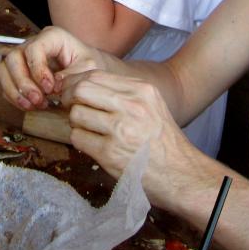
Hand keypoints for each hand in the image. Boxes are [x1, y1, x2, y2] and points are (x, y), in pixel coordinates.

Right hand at [0, 26, 105, 109]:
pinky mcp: (16, 70)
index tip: (49, 88)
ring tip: (32, 105)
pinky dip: (13, 96)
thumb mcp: (88, 67)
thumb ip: (73, 74)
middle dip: (23, 82)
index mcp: (51, 36)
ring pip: (3, 69)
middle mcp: (32, 43)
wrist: (83, 68)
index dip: (37, 69)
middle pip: (13, 58)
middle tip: (38, 100)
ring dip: (14, 90)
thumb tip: (55, 84)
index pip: (34, 48)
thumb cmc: (86, 63)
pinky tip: (28, 105)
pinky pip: (5, 82)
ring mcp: (21, 56)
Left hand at [62, 70, 199, 199]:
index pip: (94, 75)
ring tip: (87, 129)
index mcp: (141, 90)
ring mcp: (120, 129)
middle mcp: (131, 106)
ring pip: (76, 114)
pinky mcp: (110, 153)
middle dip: (69, 98)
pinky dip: (80, 141)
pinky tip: (92, 145)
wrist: (179, 174)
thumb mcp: (151, 105)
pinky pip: (78, 138)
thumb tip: (84, 84)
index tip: (72, 92)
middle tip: (70, 108)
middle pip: (81, 89)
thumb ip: (123, 92)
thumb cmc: (161, 140)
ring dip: (75, 123)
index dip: (76, 82)